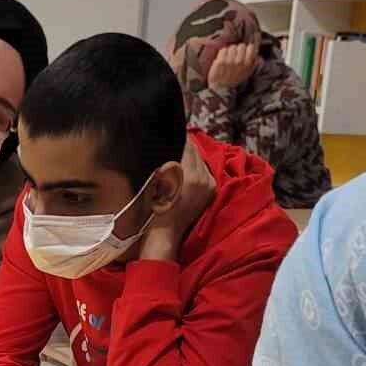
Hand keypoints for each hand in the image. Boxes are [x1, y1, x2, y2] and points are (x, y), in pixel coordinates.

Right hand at [139, 140, 215, 261]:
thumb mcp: (158, 180)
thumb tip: (171, 141)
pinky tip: (185, 169)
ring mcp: (209, 185)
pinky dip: (196, 167)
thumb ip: (168, 160)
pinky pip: (204, 171)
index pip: (186, 145)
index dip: (177, 137)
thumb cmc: (155, 209)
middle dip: (184, 146)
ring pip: (200, 160)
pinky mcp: (211, 191)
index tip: (169, 132)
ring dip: (190, 156)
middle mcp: (204, 178)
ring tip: (177, 155)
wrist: (166, 234)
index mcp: (190, 175)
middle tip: (172, 141)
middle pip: (195, 151)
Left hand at [207, 41, 257, 91]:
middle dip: (238, 50)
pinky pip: (223, 49)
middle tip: (235, 57)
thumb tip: (256, 49)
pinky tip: (223, 60)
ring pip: (232, 47)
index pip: (251, 47)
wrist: (221, 89)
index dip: (247, 49)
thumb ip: (253, 62)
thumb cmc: (235, 80)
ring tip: (228, 60)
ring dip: (230, 52)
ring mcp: (230, 61)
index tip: (244, 53)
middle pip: (241, 45)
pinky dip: (222, 53)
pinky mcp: (221, 61)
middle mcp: (239, 61)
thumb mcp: (247, 73)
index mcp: (248, 64)